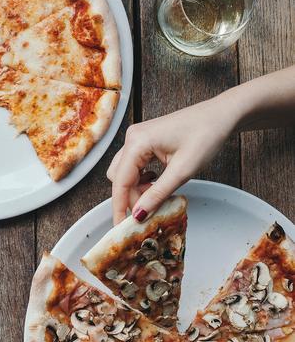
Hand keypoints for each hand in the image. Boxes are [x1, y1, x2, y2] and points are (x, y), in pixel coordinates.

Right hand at [107, 98, 237, 224]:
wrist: (222, 115)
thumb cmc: (206, 136)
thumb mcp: (183, 171)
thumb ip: (157, 194)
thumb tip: (139, 214)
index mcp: (137, 142)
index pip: (120, 181)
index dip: (120, 206)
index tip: (122, 226)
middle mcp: (132, 138)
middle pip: (119, 177)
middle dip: (131, 196)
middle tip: (149, 212)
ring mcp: (137, 138)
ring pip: (125, 172)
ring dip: (137, 188)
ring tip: (157, 196)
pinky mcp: (144, 140)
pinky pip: (134, 165)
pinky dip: (142, 179)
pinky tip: (157, 183)